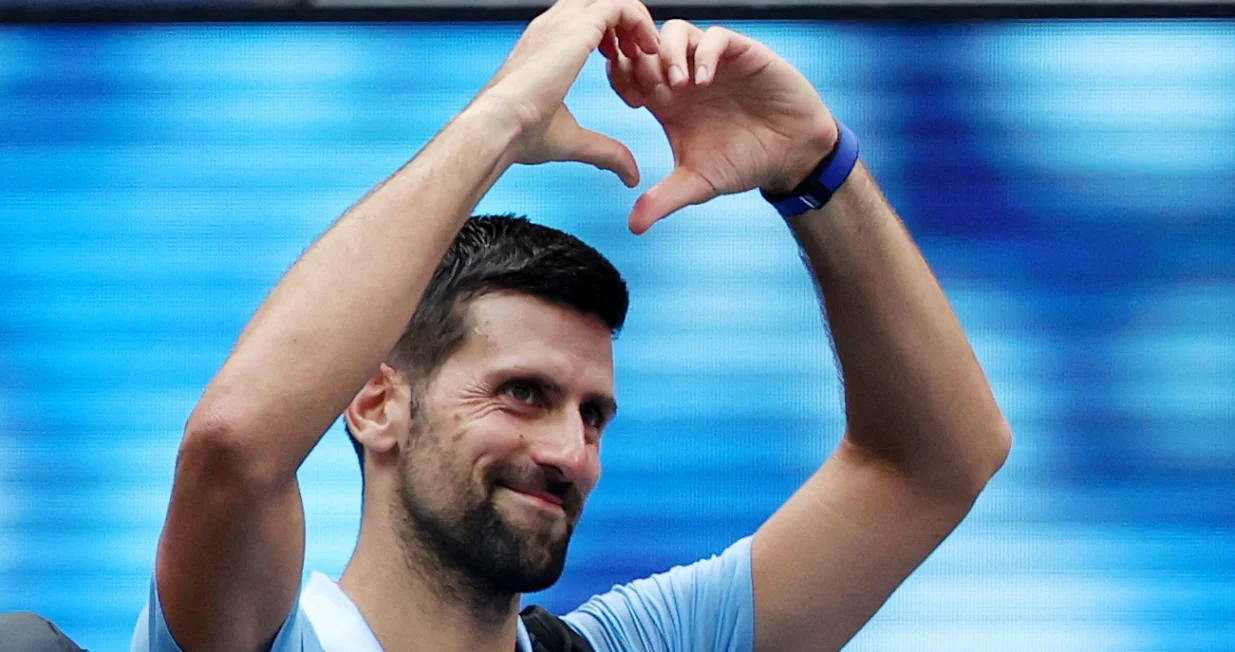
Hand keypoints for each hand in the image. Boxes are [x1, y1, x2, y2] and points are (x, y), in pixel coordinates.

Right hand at [480, 0, 659, 186]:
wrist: (499, 126)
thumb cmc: (519, 133)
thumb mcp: (573, 140)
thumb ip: (605, 151)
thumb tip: (630, 175)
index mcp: (546, 45)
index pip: (584, 21)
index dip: (611, 37)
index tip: (623, 66)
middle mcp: (553, 26)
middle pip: (598, 4)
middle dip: (627, 25)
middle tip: (641, 56)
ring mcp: (564, 22)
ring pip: (611, 0)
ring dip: (636, 21)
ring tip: (649, 51)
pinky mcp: (579, 26)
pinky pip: (620, 3)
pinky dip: (640, 21)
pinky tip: (648, 50)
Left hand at [605, 20, 838, 231]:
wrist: (791, 156)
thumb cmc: (743, 164)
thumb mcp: (698, 184)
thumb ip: (664, 199)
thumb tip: (634, 227)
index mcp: (666, 100)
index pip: (629, 71)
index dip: (622, 78)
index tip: (633, 102)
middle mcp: (685, 75)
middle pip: (646, 46)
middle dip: (643, 64)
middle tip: (655, 94)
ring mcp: (712, 62)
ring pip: (676, 31)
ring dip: (670, 53)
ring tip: (678, 86)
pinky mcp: (742, 55)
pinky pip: (716, 37)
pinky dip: (705, 52)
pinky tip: (704, 79)